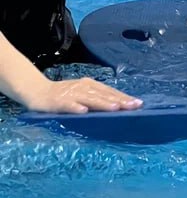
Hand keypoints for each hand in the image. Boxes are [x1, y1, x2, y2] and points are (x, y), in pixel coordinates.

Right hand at [24, 77, 142, 113]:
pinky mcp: (58, 102)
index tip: (138, 104)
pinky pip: (68, 105)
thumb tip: (118, 106)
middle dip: (119, 101)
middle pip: (104, 94)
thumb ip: (97, 99)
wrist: (37, 91)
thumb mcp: (82, 94)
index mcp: (90, 85)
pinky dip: (76, 108)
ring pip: (90, 99)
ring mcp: (71, 94)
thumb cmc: (64, 95)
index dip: (124, 98)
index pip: (111, 92)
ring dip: (103, 103)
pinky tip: (83, 112)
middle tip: (134, 106)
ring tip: (115, 108)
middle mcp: (83, 87)